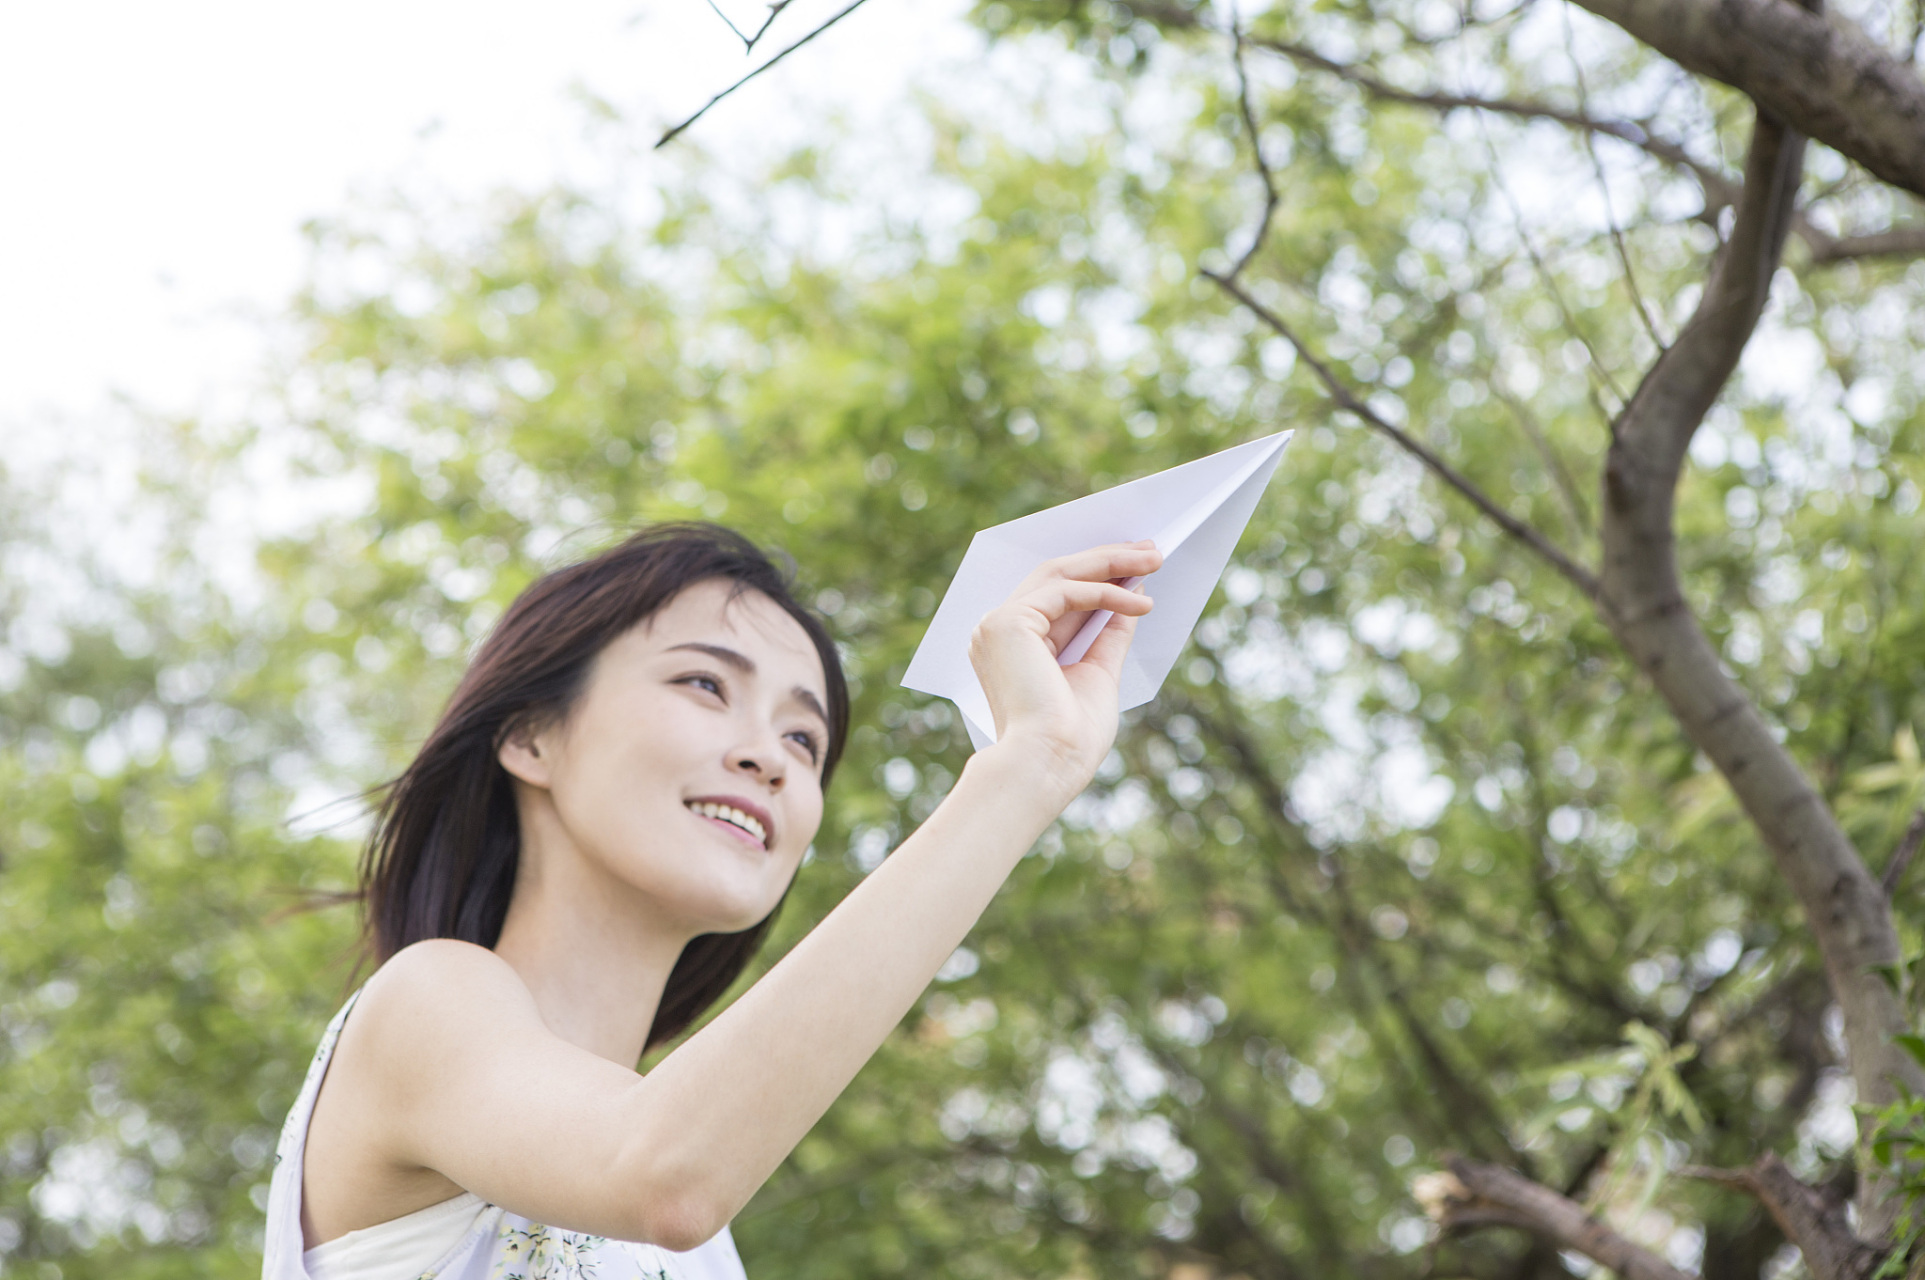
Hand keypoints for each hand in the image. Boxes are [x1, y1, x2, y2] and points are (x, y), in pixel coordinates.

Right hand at [967, 541, 1161, 798]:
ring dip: (1111, 563)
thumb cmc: (1070, 738)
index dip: (1099, 575)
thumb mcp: (1099, 673)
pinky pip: (1066, 592)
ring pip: (1059, 573)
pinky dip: (1107, 594)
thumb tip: (1132, 596)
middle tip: (1152, 550)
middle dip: (1108, 559)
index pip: (1057, 595)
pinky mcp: (1008, 622)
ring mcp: (997, 624)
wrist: (1048, 766)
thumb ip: (1109, 634)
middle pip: (1056, 575)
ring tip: (1154, 561)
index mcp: (1011, 647)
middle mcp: (996, 630)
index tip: (1138, 566)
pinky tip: (1140, 603)